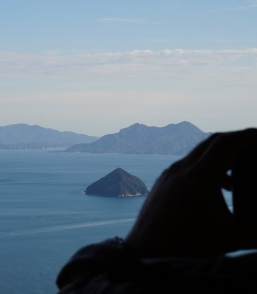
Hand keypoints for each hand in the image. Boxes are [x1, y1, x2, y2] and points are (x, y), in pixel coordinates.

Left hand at [125, 129, 256, 258]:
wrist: (145, 254)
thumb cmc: (186, 247)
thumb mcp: (231, 239)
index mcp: (200, 176)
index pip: (227, 142)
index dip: (248, 136)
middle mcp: (182, 169)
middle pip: (212, 142)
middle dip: (236, 142)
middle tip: (254, 150)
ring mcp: (168, 175)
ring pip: (197, 154)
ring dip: (219, 157)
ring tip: (238, 175)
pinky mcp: (161, 184)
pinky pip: (186, 166)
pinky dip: (205, 168)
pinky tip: (216, 187)